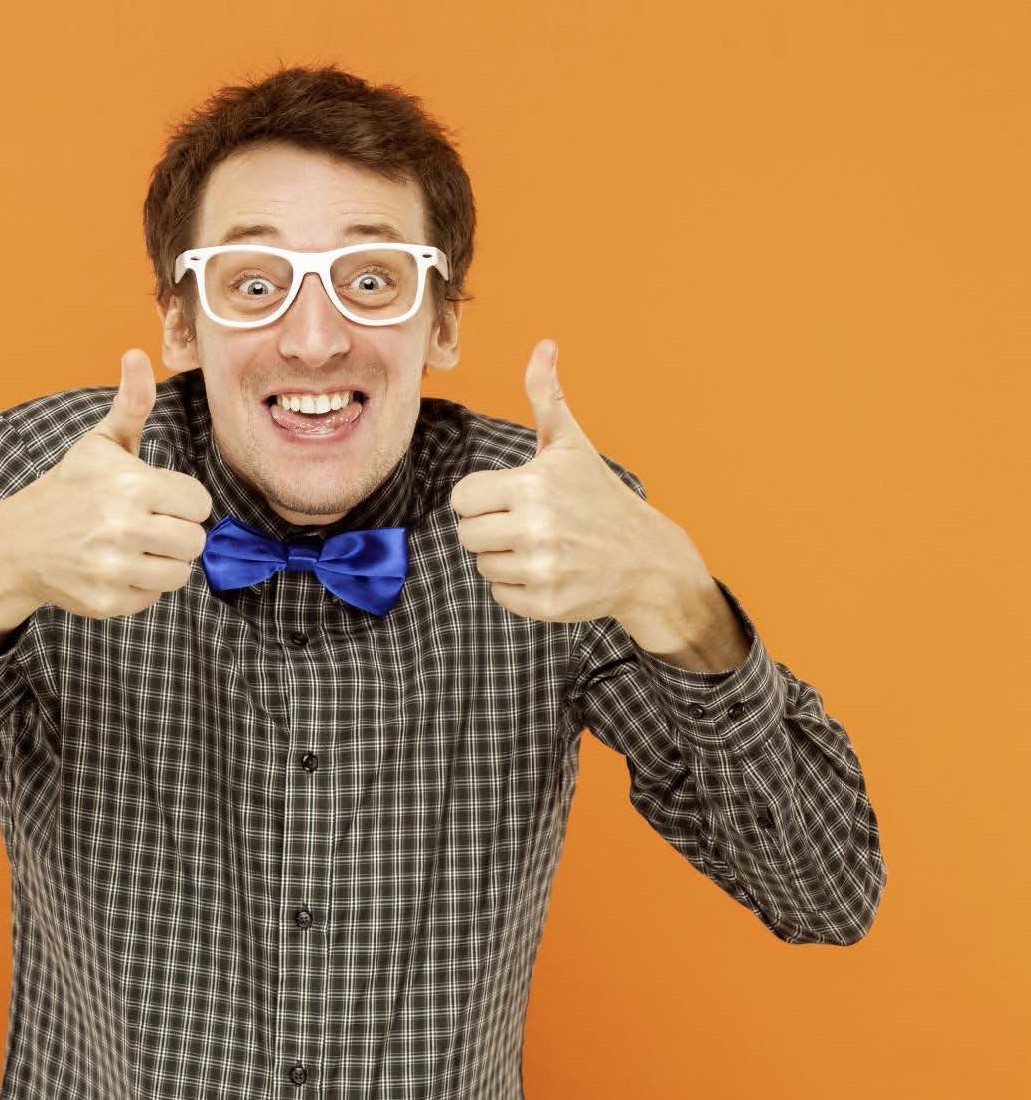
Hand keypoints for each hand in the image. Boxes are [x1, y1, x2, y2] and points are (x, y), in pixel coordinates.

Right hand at [7, 349, 213, 619]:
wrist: (17, 541)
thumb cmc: (72, 488)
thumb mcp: (102, 444)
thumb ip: (131, 404)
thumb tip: (138, 355)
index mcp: (132, 485)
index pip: (200, 503)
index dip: (184, 501)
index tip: (160, 499)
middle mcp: (124, 527)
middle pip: (195, 541)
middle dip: (177, 532)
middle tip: (149, 524)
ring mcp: (114, 567)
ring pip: (181, 572)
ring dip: (164, 561)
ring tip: (137, 546)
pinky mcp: (107, 600)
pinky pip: (154, 596)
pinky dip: (141, 585)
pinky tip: (118, 567)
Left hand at [450, 339, 709, 623]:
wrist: (646, 558)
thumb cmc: (600, 497)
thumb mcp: (572, 445)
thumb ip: (547, 396)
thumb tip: (544, 345)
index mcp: (532, 485)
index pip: (462, 498)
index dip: (482, 498)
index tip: (510, 498)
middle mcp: (535, 528)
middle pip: (467, 534)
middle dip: (491, 529)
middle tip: (526, 525)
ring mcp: (542, 569)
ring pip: (483, 566)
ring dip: (504, 559)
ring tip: (542, 548)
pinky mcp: (546, 603)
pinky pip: (500, 595)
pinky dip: (518, 588)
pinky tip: (549, 572)